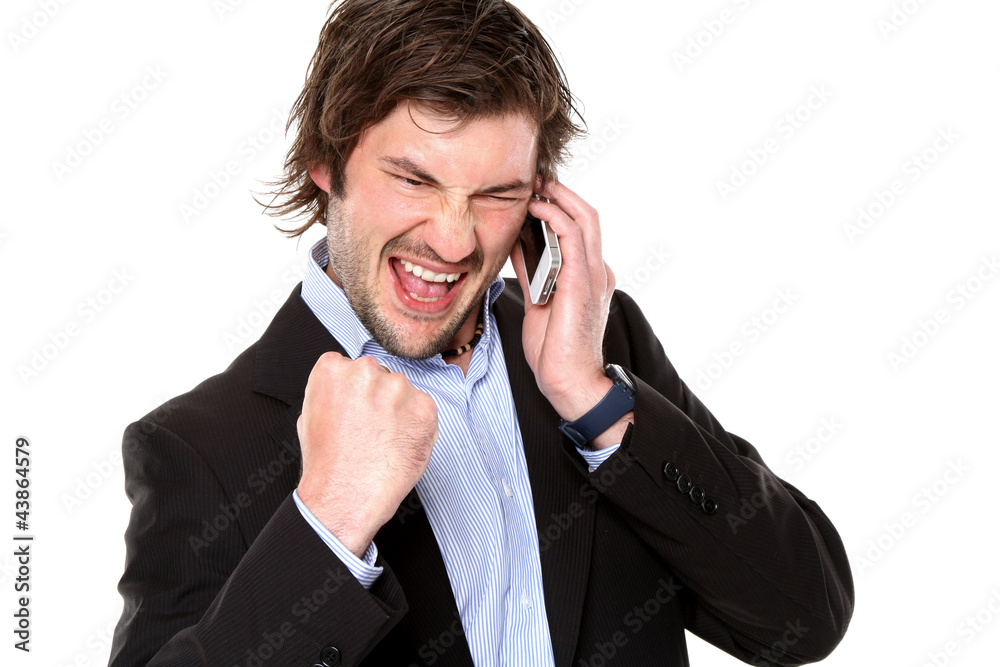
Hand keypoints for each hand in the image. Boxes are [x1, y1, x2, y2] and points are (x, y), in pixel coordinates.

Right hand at [296, 352, 437, 556]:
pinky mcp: (423, 407)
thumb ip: (332, 391)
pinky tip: (399, 446)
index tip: (355, 411)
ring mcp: (397, 388)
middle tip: (371, 430)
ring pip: (403, 392)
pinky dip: (417, 426)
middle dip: (379, 398)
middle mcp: (366, 371)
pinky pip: (424, 410)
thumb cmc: (327, 464)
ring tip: (383, 442)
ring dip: (400, 411)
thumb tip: (346, 387)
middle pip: (380, 376)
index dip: (356, 393)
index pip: (352, 367)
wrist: (346, 496)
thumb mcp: (310, 415)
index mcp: (332, 369)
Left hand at [510, 180, 628, 446]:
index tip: (531, 195)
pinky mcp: (583, 281)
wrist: (567, 381)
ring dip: (557, 196)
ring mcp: (593, 274)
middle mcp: (596, 271)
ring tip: (533, 185)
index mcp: (589, 276)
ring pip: (584, 217)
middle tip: (533, 180)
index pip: (578, 230)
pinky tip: (535, 208)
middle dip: (559, 193)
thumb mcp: (537, 299)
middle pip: (586, 215)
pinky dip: (554, 215)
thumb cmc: (553, 349)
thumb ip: (532, 270)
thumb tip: (515, 241)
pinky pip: (572, 235)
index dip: (557, 207)